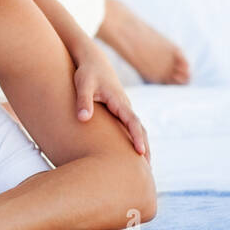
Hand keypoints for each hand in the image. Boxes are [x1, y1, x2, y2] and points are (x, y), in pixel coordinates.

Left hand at [73, 45, 150, 160]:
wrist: (93, 60)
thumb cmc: (87, 72)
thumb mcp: (83, 84)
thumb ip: (83, 101)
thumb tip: (83, 118)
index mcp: (119, 101)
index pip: (133, 121)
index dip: (137, 137)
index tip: (141, 153)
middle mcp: (125, 106)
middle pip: (140, 129)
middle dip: (145, 148)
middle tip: (147, 169)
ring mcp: (123, 109)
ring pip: (136, 129)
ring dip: (142, 145)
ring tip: (142, 167)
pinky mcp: (119, 111)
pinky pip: (130, 127)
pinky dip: (134, 139)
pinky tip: (129, 153)